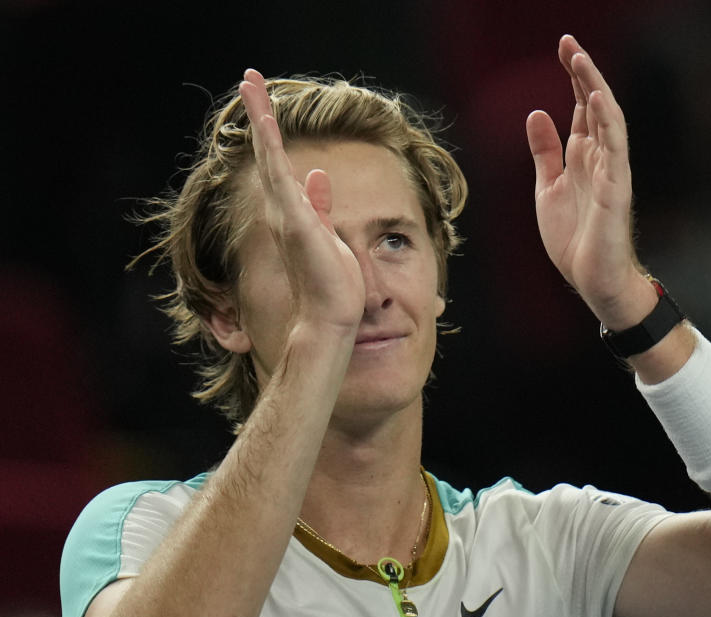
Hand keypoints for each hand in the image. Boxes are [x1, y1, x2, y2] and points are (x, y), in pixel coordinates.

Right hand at [239, 70, 364, 331]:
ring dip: (260, 117)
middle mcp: (283, 208)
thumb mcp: (330, 236)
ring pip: (269, 155)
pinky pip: (279, 175)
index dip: (271, 132)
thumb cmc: (332, 284)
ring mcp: (286, 212)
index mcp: (292, 211)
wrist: (329, 317)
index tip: (266, 104)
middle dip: (259, 113)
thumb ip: (320, 205)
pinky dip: (271, 146)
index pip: (279, 163)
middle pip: (267, 151)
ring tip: (251, 83)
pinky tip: (266, 119)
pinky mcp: (295, 219)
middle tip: (250, 77)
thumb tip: (318, 176)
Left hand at [526, 36, 655, 329]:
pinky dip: (607, 120)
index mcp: (581, 157)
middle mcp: (598, 157)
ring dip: (594, 87)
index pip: (579, 107)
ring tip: (579, 58)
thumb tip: (537, 113)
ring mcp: (610, 170)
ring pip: (606, 118)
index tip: (563, 48)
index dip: (572, 77)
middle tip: (568, 41)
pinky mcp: (616, 187)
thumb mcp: (548, 189)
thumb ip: (545, 152)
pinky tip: (596, 97)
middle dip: (581, 72)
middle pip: (592, 104)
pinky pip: (615, 147)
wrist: (592, 280)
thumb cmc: (575, 240)